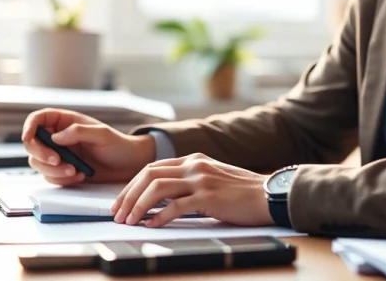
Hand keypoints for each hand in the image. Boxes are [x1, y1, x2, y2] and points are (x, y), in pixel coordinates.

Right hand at [22, 108, 155, 184]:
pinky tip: (79, 177)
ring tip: (75, 171)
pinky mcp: (62, 172)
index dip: (28, 127)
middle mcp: (58, 138)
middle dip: (41, 154)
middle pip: (32, 144)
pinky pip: (50, 177)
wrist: (129, 165)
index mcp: (65, 122)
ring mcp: (59, 155)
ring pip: (38, 163)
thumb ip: (78, 131)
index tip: (28, 138)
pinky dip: (61, 179)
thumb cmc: (118, 145)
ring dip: (53, 170)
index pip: (38, 119)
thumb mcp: (101, 134)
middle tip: (58, 161)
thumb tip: (55, 137)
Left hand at [110, 153, 271, 227]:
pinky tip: (151, 225)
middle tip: (117, 213)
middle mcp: (194, 165)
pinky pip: (175, 206)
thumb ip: (189, 182)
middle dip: (128, 195)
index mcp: (193, 160)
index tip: (120, 202)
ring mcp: (201, 180)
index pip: (152, 168)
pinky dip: (158, 217)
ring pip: (157, 188)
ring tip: (129, 221)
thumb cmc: (242, 192)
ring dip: (138, 205)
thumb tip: (161, 200)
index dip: (131, 185)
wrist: (268, 195)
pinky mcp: (208, 197)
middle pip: (149, 175)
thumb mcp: (212, 179)